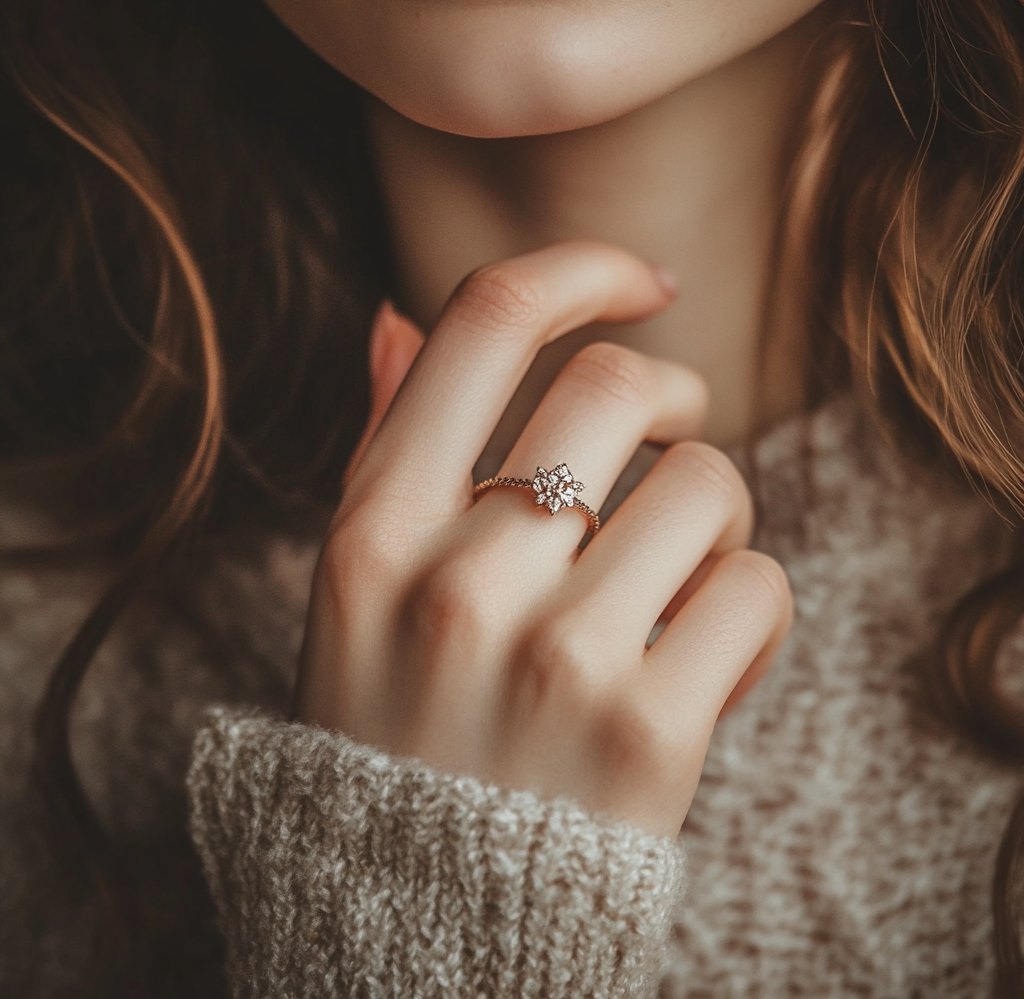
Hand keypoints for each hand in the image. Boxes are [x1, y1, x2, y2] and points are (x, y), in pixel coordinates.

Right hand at [296, 241, 791, 837]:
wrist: (421, 920)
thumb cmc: (396, 731)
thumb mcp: (357, 589)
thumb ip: (379, 445)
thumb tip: (396, 317)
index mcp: (372, 533)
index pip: (485, 323)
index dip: (579, 270)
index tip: (639, 284)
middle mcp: (456, 582)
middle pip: (620, 387)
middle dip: (674, 393)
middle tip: (674, 435)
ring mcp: (555, 659)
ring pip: (710, 484)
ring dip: (713, 518)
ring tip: (672, 581)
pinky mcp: (650, 735)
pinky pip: (758, 587)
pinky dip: (751, 607)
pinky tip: (708, 654)